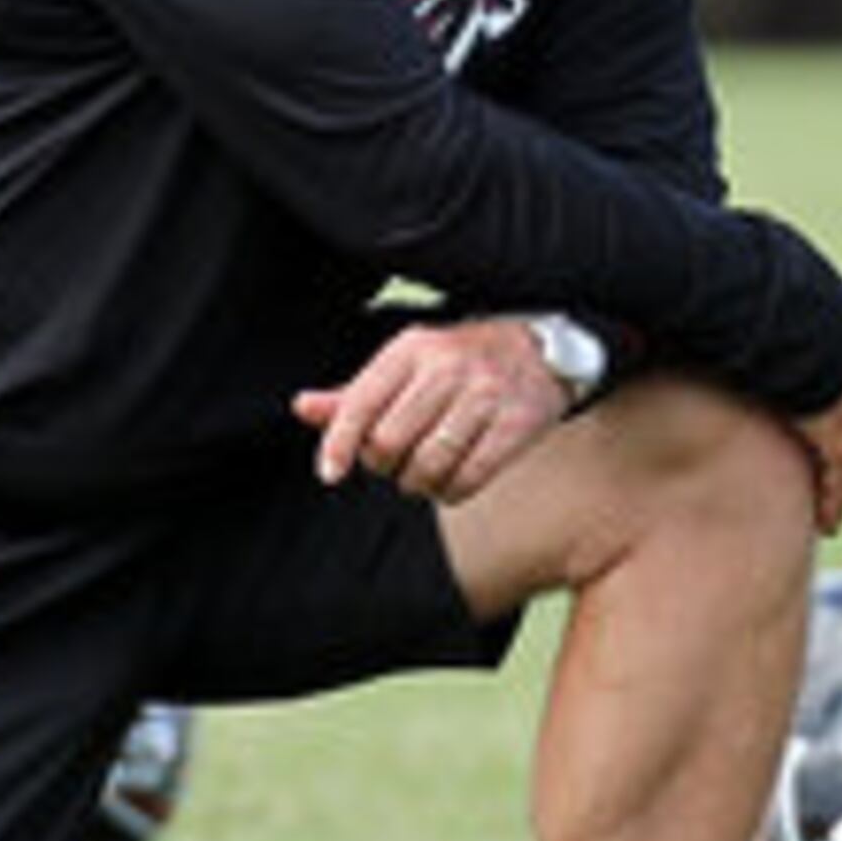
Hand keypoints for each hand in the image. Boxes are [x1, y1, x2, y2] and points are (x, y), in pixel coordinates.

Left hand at [293, 316, 566, 504]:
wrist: (539, 350)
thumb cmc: (459, 362)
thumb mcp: (405, 364)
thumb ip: (355, 393)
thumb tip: (303, 408)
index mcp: (412, 349)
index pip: (361, 402)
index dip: (339, 443)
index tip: (330, 473)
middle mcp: (447, 368)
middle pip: (389, 442)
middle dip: (385, 465)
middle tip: (396, 461)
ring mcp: (484, 396)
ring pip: (428, 465)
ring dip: (418, 483)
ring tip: (423, 472)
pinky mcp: (515, 424)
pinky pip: (468, 478)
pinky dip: (451, 491)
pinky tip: (450, 481)